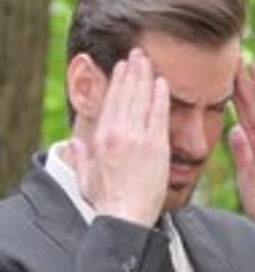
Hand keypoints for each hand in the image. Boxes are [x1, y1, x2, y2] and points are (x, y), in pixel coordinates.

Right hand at [70, 48, 169, 227]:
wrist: (126, 217)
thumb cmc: (107, 204)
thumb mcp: (86, 178)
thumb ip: (80, 158)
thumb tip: (74, 144)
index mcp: (101, 138)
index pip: (111, 101)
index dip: (118, 81)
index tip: (122, 67)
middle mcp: (118, 133)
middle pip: (127, 94)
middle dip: (133, 70)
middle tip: (138, 53)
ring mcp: (139, 139)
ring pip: (142, 99)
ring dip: (146, 76)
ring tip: (148, 60)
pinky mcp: (157, 148)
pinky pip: (159, 115)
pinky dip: (161, 97)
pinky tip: (163, 83)